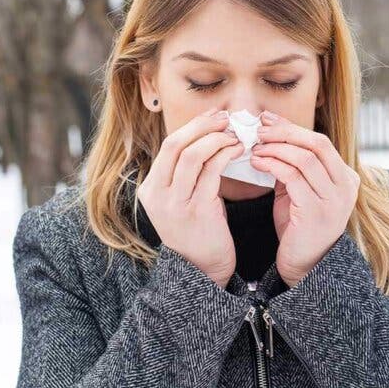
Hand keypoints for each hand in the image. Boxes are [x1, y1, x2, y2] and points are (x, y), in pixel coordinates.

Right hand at [137, 107, 244, 287]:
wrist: (202, 270)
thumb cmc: (198, 230)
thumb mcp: (182, 200)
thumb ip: (186, 173)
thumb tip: (207, 134)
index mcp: (150, 189)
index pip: (168, 146)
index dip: (193, 126)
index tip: (214, 117)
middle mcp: (157, 195)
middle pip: (176, 145)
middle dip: (203, 126)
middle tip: (226, 119)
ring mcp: (175, 204)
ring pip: (192, 155)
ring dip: (217, 139)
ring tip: (235, 135)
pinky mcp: (197, 211)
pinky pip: (211, 172)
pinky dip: (226, 155)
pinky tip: (238, 151)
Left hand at [249, 111, 359, 287]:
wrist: (305, 267)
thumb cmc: (299, 226)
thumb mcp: (300, 190)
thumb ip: (294, 164)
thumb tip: (271, 130)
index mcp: (346, 178)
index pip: (320, 142)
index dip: (291, 127)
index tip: (267, 120)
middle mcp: (345, 186)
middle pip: (316, 144)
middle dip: (284, 132)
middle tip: (259, 129)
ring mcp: (333, 200)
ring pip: (304, 158)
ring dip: (275, 148)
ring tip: (255, 148)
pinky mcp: (316, 212)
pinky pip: (293, 178)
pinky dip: (272, 165)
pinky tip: (257, 163)